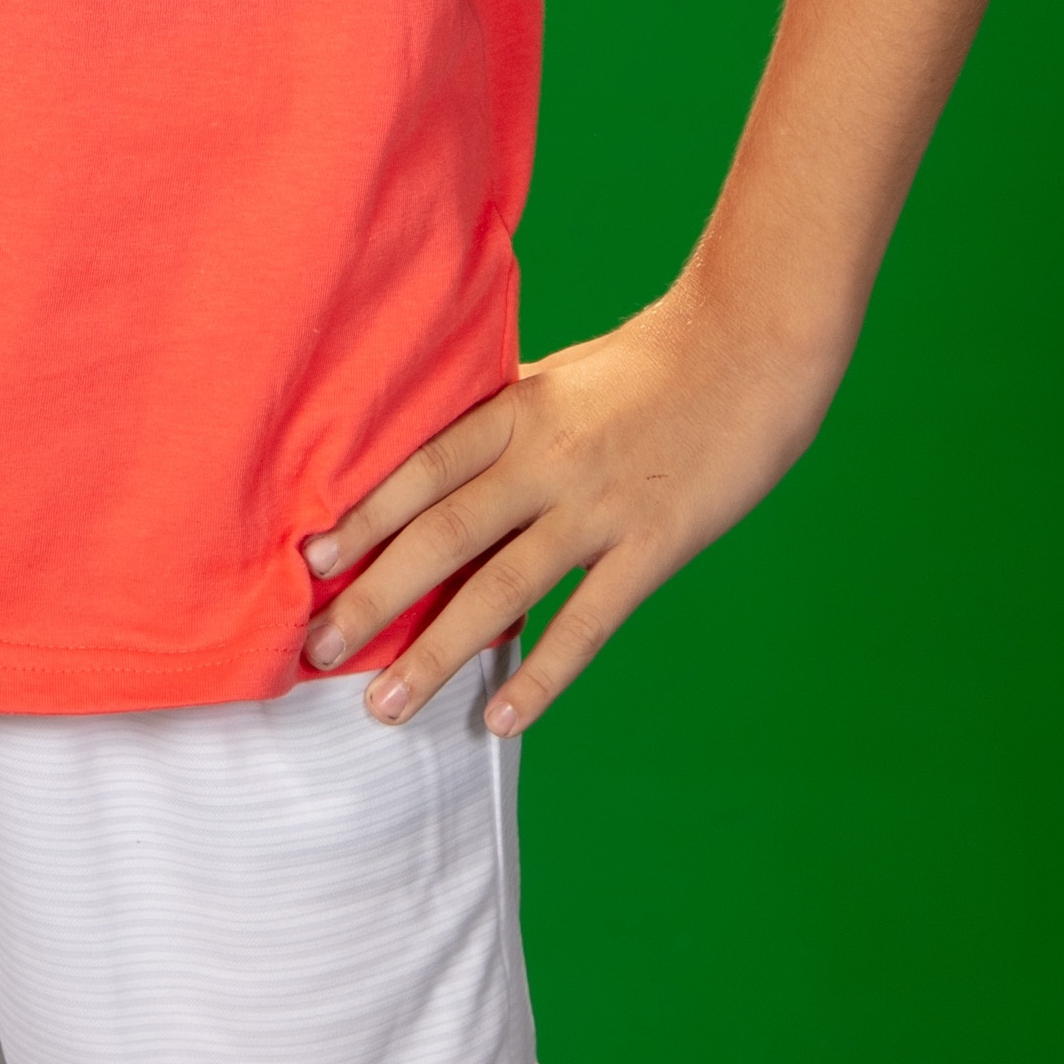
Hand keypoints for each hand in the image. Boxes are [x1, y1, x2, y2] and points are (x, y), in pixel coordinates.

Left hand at [298, 289, 838, 735]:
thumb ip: (507, 421)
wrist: (753, 346)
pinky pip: (586, 623)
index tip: (310, 562)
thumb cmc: (655, 361)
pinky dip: (541, 675)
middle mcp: (547, 459)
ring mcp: (599, 507)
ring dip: (436, 653)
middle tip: (315, 650)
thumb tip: (444, 458)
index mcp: (519, 408)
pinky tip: (499, 716)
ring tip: (385, 705)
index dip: (363, 517)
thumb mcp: (563, 375)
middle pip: (442, 536)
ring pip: (501, 591)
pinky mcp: (653, 546)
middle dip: (373, 598)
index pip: (422, 469)